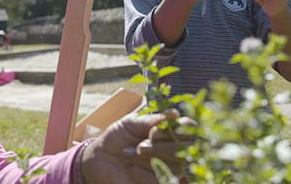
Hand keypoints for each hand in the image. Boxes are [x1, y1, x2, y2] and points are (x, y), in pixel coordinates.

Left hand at [80, 110, 194, 183]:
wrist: (100, 162)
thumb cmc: (117, 139)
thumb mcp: (129, 124)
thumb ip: (151, 120)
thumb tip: (174, 114)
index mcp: (169, 130)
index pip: (189, 126)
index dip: (179, 126)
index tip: (154, 130)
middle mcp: (175, 148)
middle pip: (189, 145)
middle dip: (165, 143)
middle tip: (142, 144)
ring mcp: (171, 166)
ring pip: (178, 161)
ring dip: (156, 154)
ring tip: (137, 151)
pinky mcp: (164, 181)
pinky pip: (166, 177)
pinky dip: (148, 172)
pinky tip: (133, 169)